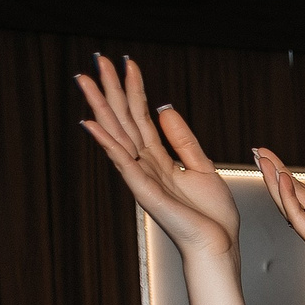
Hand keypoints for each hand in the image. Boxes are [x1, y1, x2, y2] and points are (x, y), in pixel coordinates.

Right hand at [75, 56, 237, 258]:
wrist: (218, 245)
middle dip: (111, 89)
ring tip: (85, 80)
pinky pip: (122, 161)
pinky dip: (107, 141)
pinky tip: (91, 122)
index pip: (141, 117)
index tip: (127, 63)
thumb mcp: (202, 168)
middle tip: (98, 59)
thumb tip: (165, 109)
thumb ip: (183, 140)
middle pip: (123, 119)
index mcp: (159, 159)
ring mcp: (141, 177)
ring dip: (100, 106)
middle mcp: (145, 165)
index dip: (135, 89)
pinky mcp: (144, 191)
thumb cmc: (212, 216)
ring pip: (117, 134)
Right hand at [255, 155, 304, 295]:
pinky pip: (297, 215)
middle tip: (261, 153)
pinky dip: (287, 197)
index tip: (278, 160)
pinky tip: (281, 179)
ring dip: (275, 180)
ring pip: (289, 201)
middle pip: (293, 193)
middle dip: (276, 172)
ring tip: (263, 159)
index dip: (293, 177)